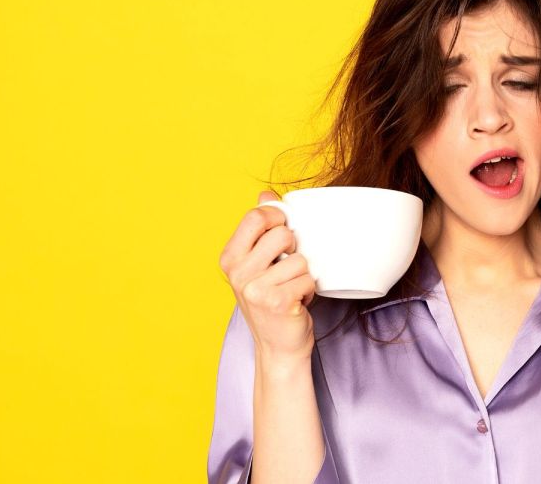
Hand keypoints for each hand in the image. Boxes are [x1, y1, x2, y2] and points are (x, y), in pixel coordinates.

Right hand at [218, 190, 318, 361]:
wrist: (279, 347)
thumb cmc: (272, 302)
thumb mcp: (259, 264)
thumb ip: (261, 229)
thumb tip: (266, 194)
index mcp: (230, 257)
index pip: (256, 216)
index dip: (278, 218)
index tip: (285, 232)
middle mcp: (237, 272)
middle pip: (282, 234)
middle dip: (295, 250)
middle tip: (288, 269)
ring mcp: (255, 288)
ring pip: (300, 259)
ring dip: (304, 275)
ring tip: (292, 289)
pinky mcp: (276, 301)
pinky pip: (308, 279)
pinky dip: (309, 290)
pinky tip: (298, 301)